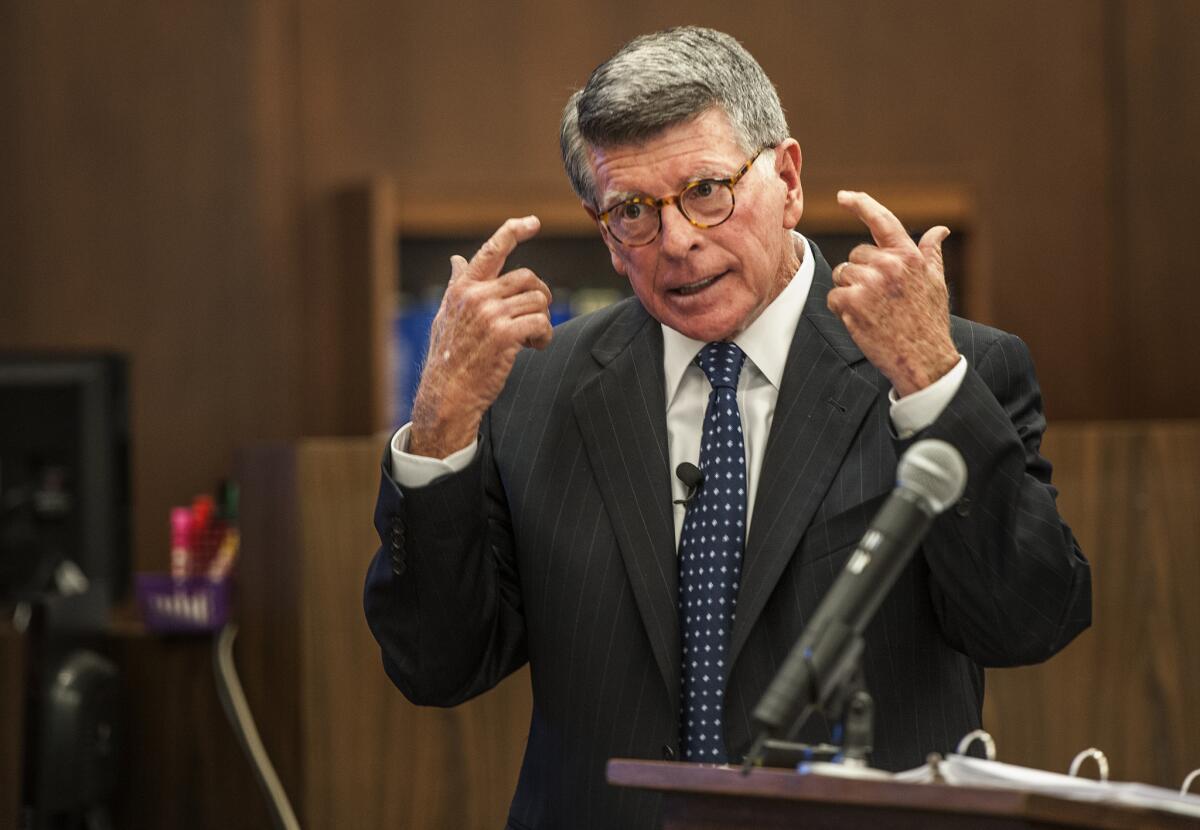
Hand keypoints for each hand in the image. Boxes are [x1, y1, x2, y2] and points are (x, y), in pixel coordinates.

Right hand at [409, 216, 552, 457]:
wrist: (448, 393)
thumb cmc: (449, 355)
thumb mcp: (446, 314)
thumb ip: (457, 285)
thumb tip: (457, 260)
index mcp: (463, 287)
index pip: (492, 249)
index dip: (514, 231)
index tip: (532, 222)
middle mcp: (476, 295)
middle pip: (527, 278)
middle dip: (539, 295)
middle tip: (537, 316)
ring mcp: (490, 314)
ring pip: (538, 300)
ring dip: (542, 320)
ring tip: (531, 337)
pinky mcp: (505, 335)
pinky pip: (541, 323)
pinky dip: (544, 336)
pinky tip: (534, 347)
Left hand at [826, 190, 958, 397]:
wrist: (923, 359)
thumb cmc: (929, 322)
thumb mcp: (936, 283)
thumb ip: (930, 254)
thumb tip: (940, 230)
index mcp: (909, 256)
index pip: (882, 220)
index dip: (861, 204)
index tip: (844, 196)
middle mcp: (889, 264)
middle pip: (855, 255)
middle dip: (860, 273)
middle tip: (879, 298)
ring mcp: (869, 283)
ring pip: (842, 275)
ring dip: (850, 292)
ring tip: (872, 311)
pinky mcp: (852, 302)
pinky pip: (833, 296)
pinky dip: (841, 309)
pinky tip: (862, 320)